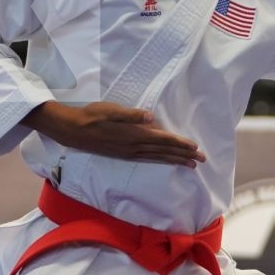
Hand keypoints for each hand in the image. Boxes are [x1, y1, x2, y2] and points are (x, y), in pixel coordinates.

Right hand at [30, 101, 206, 166]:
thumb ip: (131, 114)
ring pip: (157, 157)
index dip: (180, 144)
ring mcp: (128, 152)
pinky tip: (165, 160)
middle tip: (202, 160)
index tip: (196, 148)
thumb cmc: (92, 115)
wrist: (72, 130)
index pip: (163, 140)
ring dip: (175, 160)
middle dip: (184, 155)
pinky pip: (147, 159)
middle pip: (164, 151)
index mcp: (134, 134)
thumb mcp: (111, 110)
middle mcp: (134, 147)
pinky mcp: (123, 154)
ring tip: (190, 164)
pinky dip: (160, 160)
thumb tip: (150, 116)